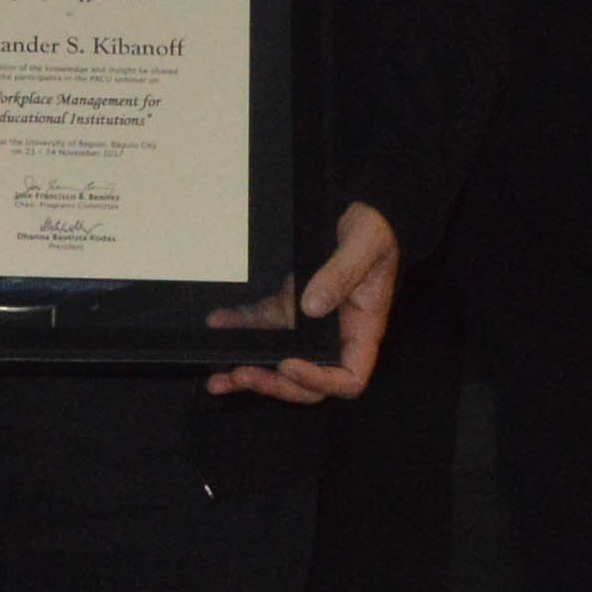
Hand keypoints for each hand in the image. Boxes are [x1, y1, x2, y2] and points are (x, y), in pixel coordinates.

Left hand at [210, 204, 401, 404]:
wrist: (359, 208)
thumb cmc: (373, 229)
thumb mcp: (366, 244)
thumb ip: (341, 274)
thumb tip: (311, 307)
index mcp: (363, 330)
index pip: (348, 378)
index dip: (319, 382)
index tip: (290, 365)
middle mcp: (335, 334)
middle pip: (307, 378)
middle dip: (274, 383)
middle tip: (242, 374)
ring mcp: (309, 323)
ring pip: (278, 357)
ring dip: (248, 368)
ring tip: (218, 376)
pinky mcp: (289, 304)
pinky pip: (262, 322)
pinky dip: (239, 324)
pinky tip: (218, 322)